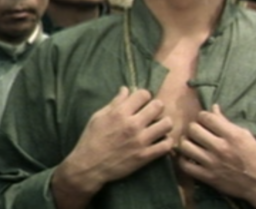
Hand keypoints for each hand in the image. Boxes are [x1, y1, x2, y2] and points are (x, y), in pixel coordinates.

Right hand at [52, 87, 174, 208]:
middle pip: (158, 106)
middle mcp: (133, 125)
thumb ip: (114, 103)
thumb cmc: (91, 139)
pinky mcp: (145, 156)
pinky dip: (166, 141)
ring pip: (167, 124)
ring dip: (164, 123)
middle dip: (156, 107)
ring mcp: (141, 141)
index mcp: (120, 113)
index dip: (143, 96)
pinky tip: (160, 140)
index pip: (144, 94)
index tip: (141, 102)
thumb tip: (126, 89)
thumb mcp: (98, 116)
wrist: (89, 166)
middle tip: (152, 113)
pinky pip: (166, 145)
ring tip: (158, 126)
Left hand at [177, 104, 255, 208]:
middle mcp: (221, 148)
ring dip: (186, 142)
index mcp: (232, 135)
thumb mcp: (245, 135)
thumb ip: (226, 122)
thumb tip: (213, 107)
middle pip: (193, 129)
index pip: (207, 117)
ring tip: (190, 142)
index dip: (203, 116)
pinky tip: (188, 157)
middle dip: (193, 127)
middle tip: (197, 131)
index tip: (204, 120)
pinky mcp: (208, 177)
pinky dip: (183, 160)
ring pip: (185, 146)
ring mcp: (212, 163)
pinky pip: (185, 166)